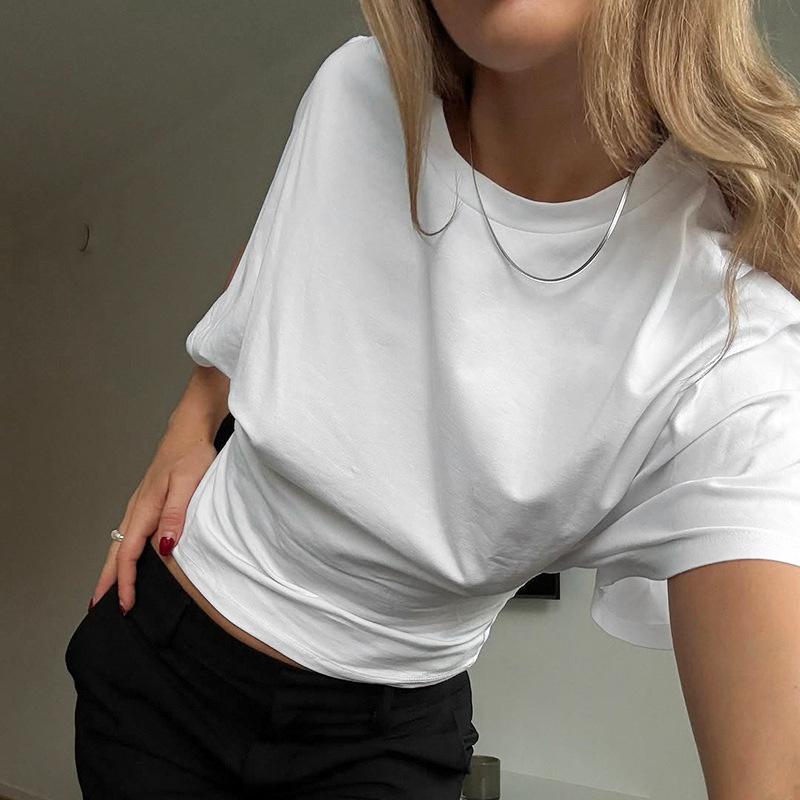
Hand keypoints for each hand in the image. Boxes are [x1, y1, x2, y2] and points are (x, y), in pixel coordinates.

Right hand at [89, 435, 218, 612]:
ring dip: (114, 569)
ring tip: (109, 590)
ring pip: (121, 543)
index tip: (124, 604)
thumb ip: (175, 514)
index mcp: (145, 508)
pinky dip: (125, 553)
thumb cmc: (191, 452)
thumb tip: (163, 547)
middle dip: (107, 581)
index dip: (126, 582)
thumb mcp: (188, 483)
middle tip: (99, 607)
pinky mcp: (148, 502)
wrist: (190, 429)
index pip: (129, 554)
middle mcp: (138, 508)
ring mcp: (141, 505)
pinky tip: (131, 559)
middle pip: (116, 552)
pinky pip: (130, 534)